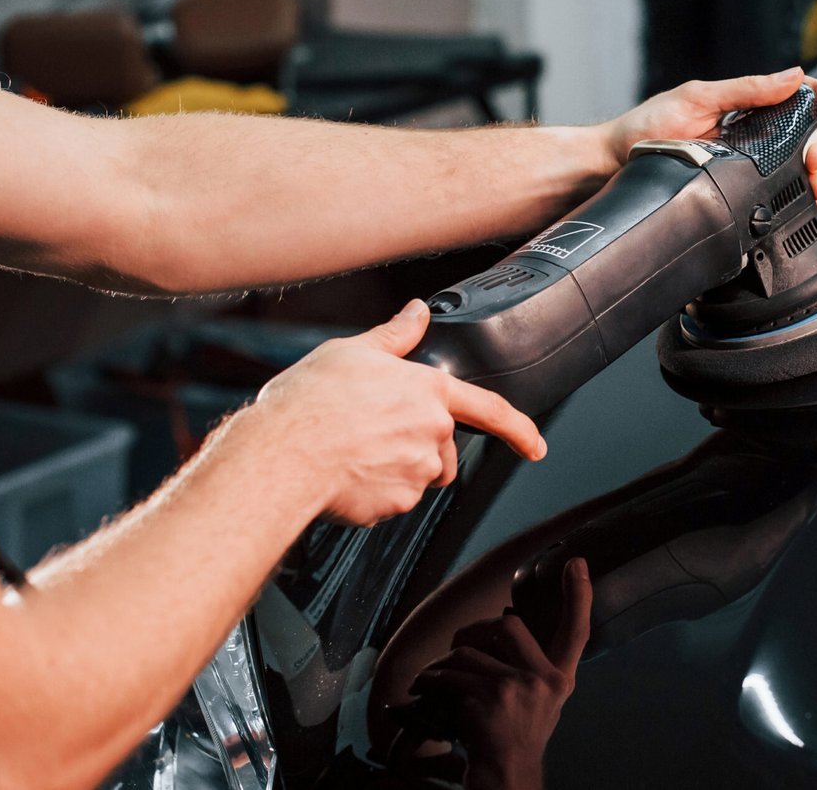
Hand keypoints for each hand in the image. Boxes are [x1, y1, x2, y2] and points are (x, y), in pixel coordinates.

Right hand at [224, 300, 545, 525]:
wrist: (281, 455)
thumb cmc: (310, 403)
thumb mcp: (353, 351)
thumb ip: (396, 336)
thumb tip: (417, 312)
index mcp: (428, 391)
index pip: (491, 409)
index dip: (520, 429)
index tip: (535, 446)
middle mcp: (432, 432)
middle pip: (441, 447)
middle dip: (417, 444)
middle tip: (370, 432)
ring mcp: (417, 472)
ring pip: (417, 475)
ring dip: (395, 466)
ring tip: (351, 450)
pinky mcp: (395, 504)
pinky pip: (391, 500)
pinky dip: (372, 491)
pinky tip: (344, 474)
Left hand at [401, 558, 592, 789]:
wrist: (506, 777)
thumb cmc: (516, 739)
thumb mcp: (542, 703)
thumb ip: (534, 668)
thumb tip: (502, 629)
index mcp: (560, 679)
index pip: (577, 632)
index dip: (579, 595)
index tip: (577, 563)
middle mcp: (545, 681)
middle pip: (507, 625)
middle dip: (476, 632)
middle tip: (460, 648)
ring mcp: (517, 688)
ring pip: (469, 650)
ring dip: (446, 663)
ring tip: (440, 680)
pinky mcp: (488, 697)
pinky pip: (449, 673)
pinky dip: (431, 679)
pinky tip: (427, 689)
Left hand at [599, 67, 816, 210]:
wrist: (613, 165)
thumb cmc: (646, 129)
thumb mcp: (697, 99)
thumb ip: (745, 89)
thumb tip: (792, 76)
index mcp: (744, 107)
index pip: (794, 96)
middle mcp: (749, 136)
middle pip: (804, 137)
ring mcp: (744, 166)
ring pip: (795, 169)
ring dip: (814, 176)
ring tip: (814, 183)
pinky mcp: (735, 193)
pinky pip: (774, 196)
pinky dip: (797, 200)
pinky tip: (803, 203)